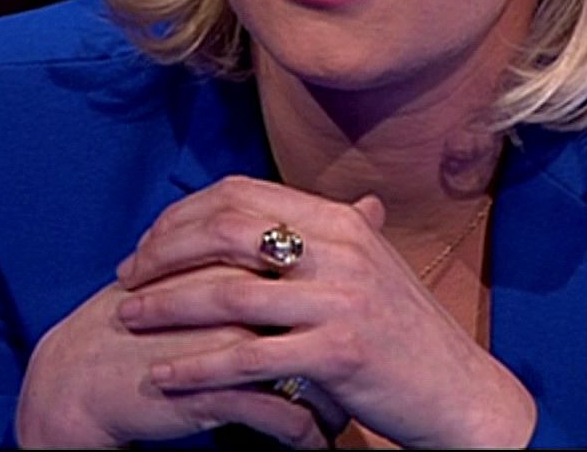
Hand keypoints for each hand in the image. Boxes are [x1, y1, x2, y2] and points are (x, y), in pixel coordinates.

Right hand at [15, 264, 335, 447]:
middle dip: (351, 352)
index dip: (342, 299)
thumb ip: (260, 248)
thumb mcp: (203, 273)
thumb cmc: (146, 316)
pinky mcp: (213, 388)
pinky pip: (281, 419)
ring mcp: (225, 341)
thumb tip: (354, 208)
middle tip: (365, 373)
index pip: (314, 271)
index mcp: (234, 257)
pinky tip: (313, 443)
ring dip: (334, 402)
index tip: (358, 324)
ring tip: (344, 418)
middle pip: (322, 318)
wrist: (82, 374)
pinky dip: (305, 436)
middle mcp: (236, 292)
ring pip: (311, 373)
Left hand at [116, 176, 537, 447]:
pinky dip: (196, 367)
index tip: (149, 242)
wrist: (459, 391)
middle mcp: (340, 250)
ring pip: (228, 295)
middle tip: (127, 276)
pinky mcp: (337, 353)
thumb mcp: (367, 266)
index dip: (185, 214)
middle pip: (226, 233)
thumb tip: (261, 209)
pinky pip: (247, 358)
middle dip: (164, 253)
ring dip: (166, 306)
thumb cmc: (405, 333)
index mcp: (340, 221)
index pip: (242, 195)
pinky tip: (163, 375)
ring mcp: (340, 301)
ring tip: (127, 317)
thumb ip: (316, 235)